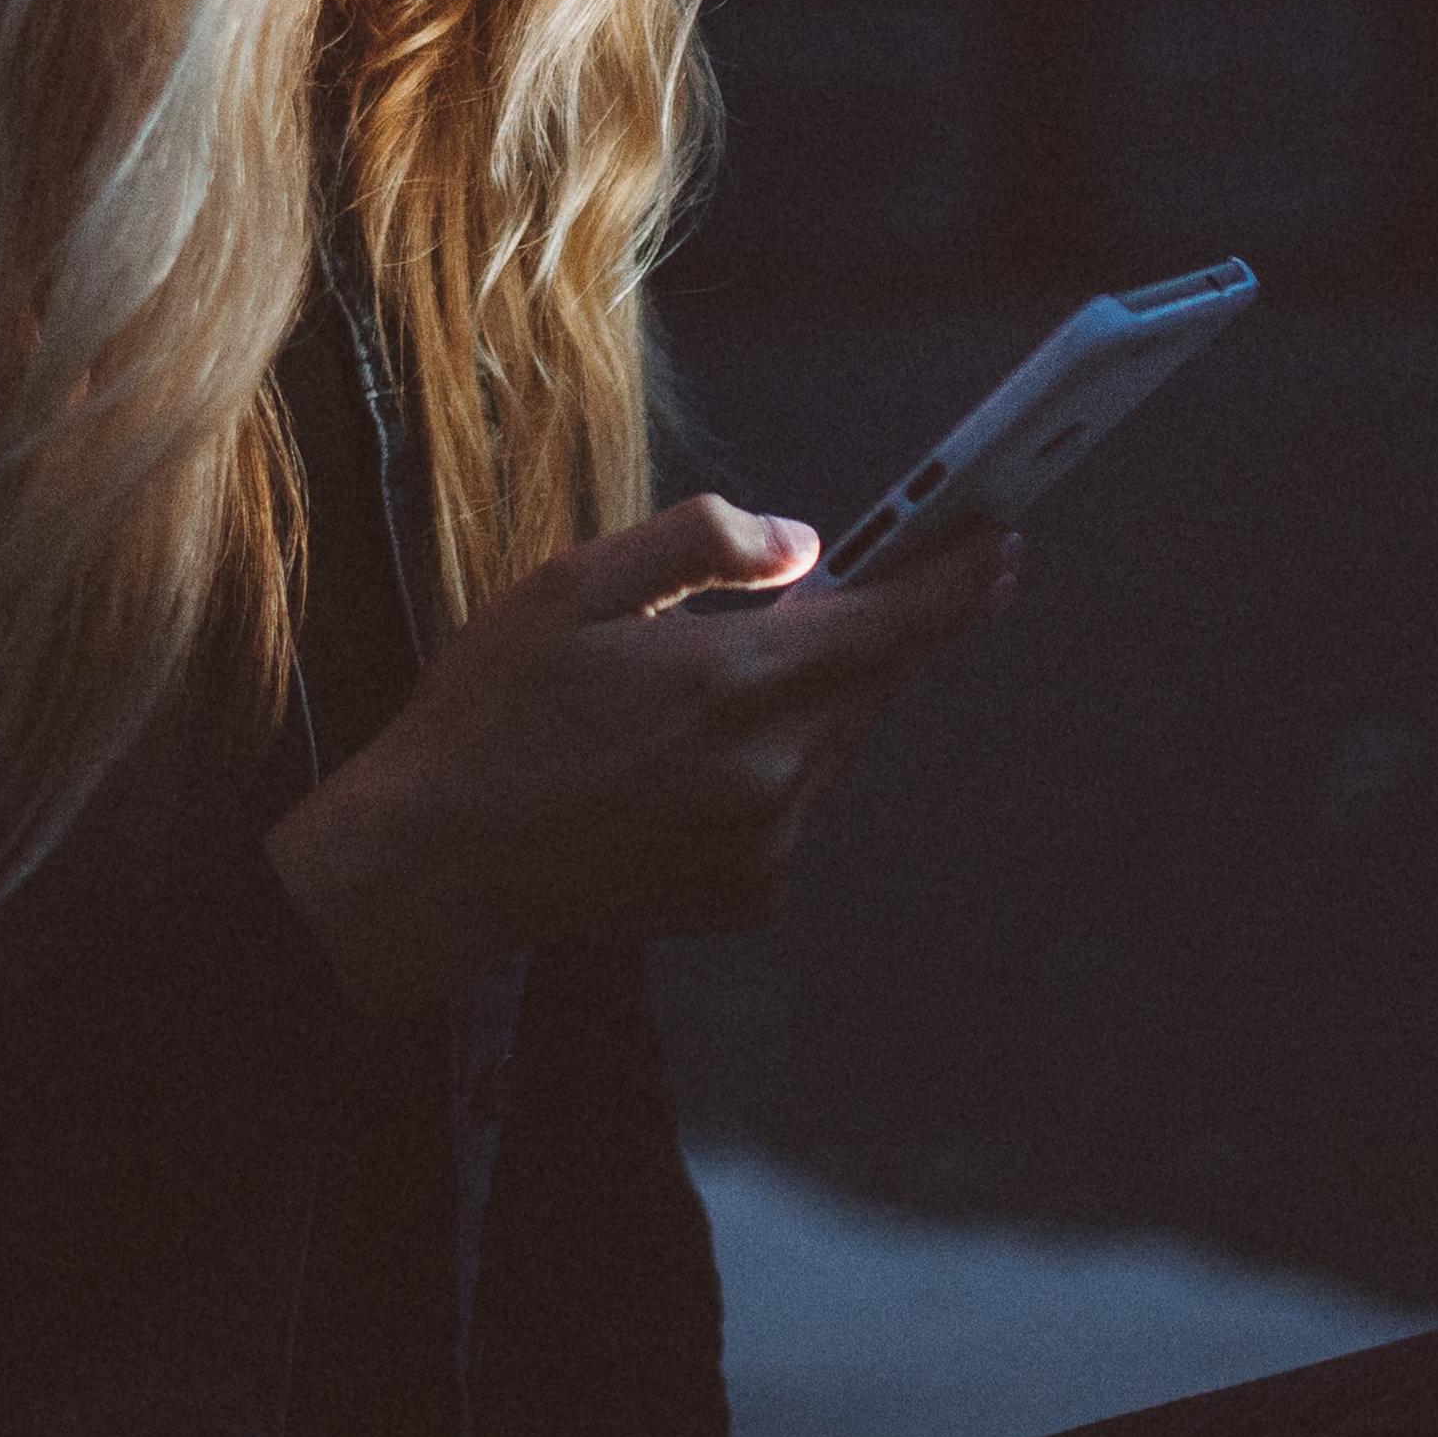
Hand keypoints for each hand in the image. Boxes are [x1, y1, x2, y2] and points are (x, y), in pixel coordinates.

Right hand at [262, 492, 1020, 1015]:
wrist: (436, 864)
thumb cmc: (492, 711)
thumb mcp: (575, 585)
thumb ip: (701, 546)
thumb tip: (804, 545)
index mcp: (736, 681)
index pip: (895, 623)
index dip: (958, 577)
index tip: (1001, 542)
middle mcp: (771, 771)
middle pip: (873, 683)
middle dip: (872, 632)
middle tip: (852, 586)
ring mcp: (765, 844)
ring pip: (834, 746)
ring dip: (808, 702)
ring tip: (709, 684)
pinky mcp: (747, 895)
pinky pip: (793, 809)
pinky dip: (768, 770)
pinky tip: (678, 763)